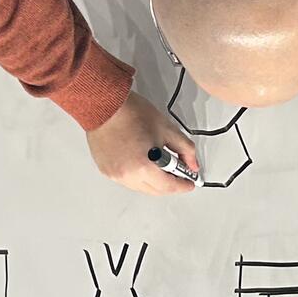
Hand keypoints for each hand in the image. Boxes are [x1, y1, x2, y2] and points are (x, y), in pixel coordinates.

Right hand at [84, 91, 199, 195]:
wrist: (104, 105)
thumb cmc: (130, 113)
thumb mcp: (167, 129)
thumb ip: (185, 149)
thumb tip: (192, 164)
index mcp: (143, 167)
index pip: (169, 187)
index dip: (182, 185)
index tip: (189, 183)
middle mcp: (127, 175)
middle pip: (155, 190)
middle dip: (169, 185)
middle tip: (178, 174)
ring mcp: (115, 175)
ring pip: (141, 187)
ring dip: (153, 181)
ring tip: (160, 164)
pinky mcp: (106, 170)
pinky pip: (127, 180)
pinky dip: (138, 176)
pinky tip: (143, 162)